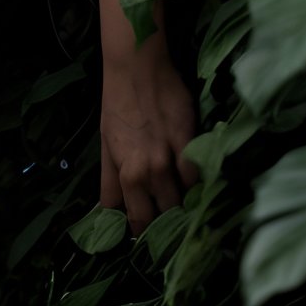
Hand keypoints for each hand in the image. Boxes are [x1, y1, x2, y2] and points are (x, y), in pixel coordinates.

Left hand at [99, 33, 199, 236]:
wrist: (136, 67)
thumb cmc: (118, 105)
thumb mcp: (106, 145)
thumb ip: (110, 183)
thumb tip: (107, 214)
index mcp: (126, 174)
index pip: (138, 220)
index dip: (145, 233)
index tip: (151, 239)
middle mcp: (148, 171)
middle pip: (164, 214)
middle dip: (167, 222)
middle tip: (171, 224)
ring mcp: (170, 157)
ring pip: (183, 198)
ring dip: (184, 205)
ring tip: (186, 206)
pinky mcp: (189, 140)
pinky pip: (199, 174)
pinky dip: (199, 182)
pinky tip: (198, 182)